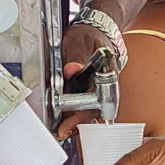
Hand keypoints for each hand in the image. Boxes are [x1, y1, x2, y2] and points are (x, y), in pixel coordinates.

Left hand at [57, 21, 113, 137]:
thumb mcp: (80, 41)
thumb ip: (76, 56)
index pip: (97, 99)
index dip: (81, 114)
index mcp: (106, 75)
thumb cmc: (88, 36)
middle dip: (75, 124)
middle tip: (59, 133)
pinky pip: (83, 107)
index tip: (68, 122)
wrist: (94, 31)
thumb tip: (72, 69)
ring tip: (58, 130)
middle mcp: (105, 87)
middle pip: (93, 112)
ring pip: (88, 112)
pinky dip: (72, 114)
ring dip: (73, 122)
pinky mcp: (90, 93)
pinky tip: (61, 120)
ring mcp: (98, 91)